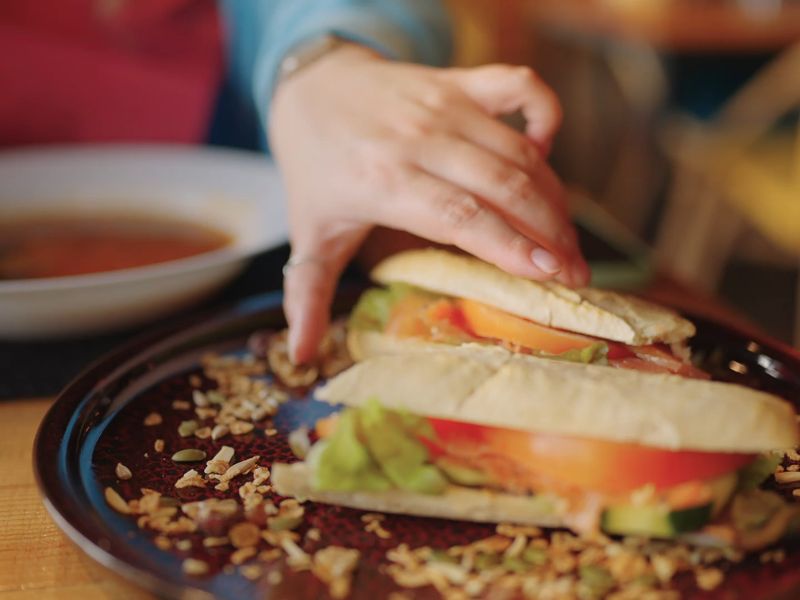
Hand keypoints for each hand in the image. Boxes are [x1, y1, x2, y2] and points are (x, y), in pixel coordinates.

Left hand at [269, 43, 589, 363]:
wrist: (310, 87)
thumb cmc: (315, 169)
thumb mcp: (308, 234)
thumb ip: (306, 294)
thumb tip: (298, 356)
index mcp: (382, 182)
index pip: (459, 215)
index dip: (509, 244)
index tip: (551, 273)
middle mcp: (418, 139)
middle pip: (502, 184)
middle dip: (548, 230)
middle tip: (575, 272)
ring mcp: (444, 104)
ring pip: (518, 149)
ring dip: (554, 194)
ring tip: (568, 238)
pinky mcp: (459, 82)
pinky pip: (520, 87)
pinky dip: (546, 114)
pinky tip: (545, 156)